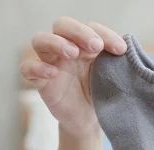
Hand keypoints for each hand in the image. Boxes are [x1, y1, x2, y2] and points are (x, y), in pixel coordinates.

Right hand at [19, 17, 126, 137]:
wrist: (90, 120)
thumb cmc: (101, 93)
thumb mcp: (112, 76)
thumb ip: (117, 62)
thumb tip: (126, 51)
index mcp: (85, 44)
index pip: (91, 27)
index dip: (105, 34)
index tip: (121, 50)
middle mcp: (66, 49)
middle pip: (62, 25)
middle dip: (79, 31)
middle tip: (95, 46)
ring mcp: (50, 63)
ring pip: (40, 40)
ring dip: (56, 42)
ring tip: (73, 53)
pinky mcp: (40, 81)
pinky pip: (27, 68)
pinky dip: (37, 67)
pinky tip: (53, 73)